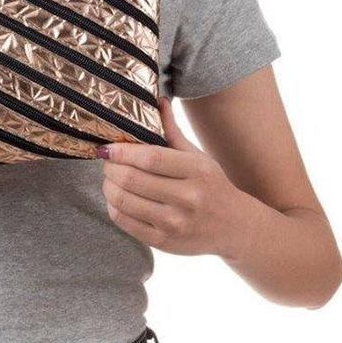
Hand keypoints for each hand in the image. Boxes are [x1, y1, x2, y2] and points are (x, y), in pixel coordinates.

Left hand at [97, 97, 242, 254]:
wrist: (235, 227)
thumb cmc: (211, 185)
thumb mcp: (197, 156)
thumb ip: (172, 131)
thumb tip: (157, 100)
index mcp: (197, 171)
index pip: (150, 158)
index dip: (121, 151)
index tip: (107, 147)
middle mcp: (188, 198)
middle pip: (133, 179)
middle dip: (111, 168)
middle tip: (106, 162)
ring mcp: (175, 223)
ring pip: (124, 201)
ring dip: (108, 187)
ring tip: (109, 179)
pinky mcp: (164, 242)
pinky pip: (125, 222)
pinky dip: (113, 207)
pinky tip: (116, 198)